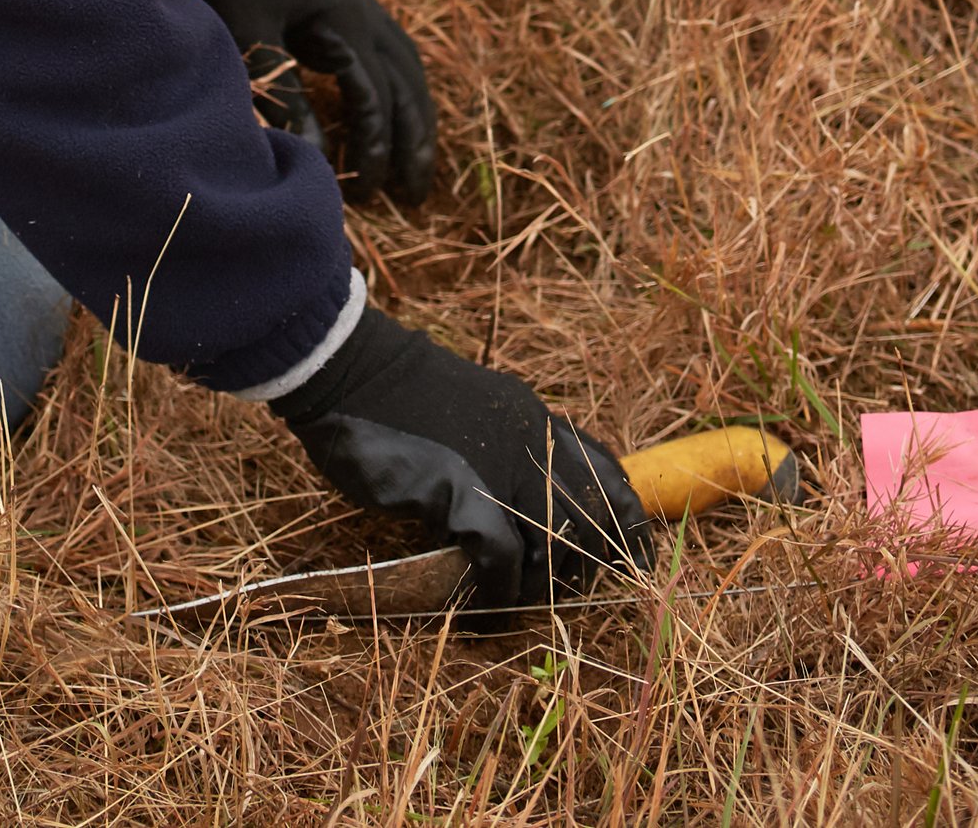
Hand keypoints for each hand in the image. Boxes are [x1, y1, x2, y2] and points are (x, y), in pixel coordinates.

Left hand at [163, 0, 434, 202]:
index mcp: (347, 17)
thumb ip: (282, 94)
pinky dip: (402, 91)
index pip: (376, 96)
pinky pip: (393, 54)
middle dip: (414, 141)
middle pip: (408, 83)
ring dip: (417, 117)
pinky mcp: (349, 8)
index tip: (366, 192)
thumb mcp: (251, 36)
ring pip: (409, 68)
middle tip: (413, 197)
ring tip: (418, 167)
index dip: (375, 146)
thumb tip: (314, 155)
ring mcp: (362, 6)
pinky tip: (398, 118)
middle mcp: (366, 10)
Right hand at [272, 306, 648, 604]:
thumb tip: (528, 506)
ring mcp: (499, 465)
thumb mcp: (477, 414)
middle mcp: (531, 442)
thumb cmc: (401, 395)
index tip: (625, 562)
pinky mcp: (460, 490)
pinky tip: (480, 608)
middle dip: (582, 570)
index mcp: (536, 421)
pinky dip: (497, 594)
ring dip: (537, 590)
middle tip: (552, 596)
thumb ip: (508, 449)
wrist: (352, 368)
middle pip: (592, 520)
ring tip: (510, 606)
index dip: (625, 526)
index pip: (609, 476)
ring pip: (554, 547)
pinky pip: (501, 560)